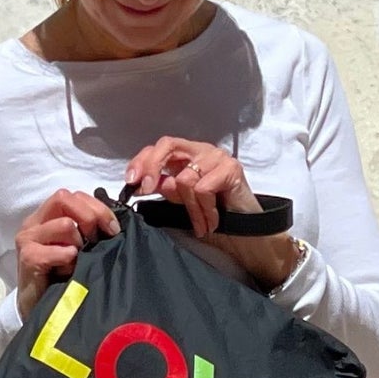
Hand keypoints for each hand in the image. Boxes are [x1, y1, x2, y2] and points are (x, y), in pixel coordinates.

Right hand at [15, 188, 119, 316]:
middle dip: (91, 217)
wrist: (39, 309)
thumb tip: (112, 223)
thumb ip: (86, 230)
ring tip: (76, 262)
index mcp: (47, 216)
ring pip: (65, 225)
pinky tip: (68, 272)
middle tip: (99, 240)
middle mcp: (34, 223)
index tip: (113, 229)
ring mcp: (28, 238)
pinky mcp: (28, 257)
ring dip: (79, 245)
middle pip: (65, 198)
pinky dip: (69, 260)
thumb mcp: (76, 248)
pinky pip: (58, 251)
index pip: (74, 195)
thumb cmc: (60, 277)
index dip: (98, 208)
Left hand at [123, 137, 300, 292]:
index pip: (159, 148)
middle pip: (168, 145)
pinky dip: (204, 209)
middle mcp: (202, 150)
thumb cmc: (216, 215)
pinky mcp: (231, 169)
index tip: (131, 181)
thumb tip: (148, 183)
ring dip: (189, 208)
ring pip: (184, 178)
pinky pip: (202, 188)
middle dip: (152, 167)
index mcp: (188, 155)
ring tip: (200, 223)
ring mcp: (217, 157)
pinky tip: (211, 221)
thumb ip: (167, 188)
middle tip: (146, 190)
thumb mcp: (183, 201)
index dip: (142, 161)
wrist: (247, 232)